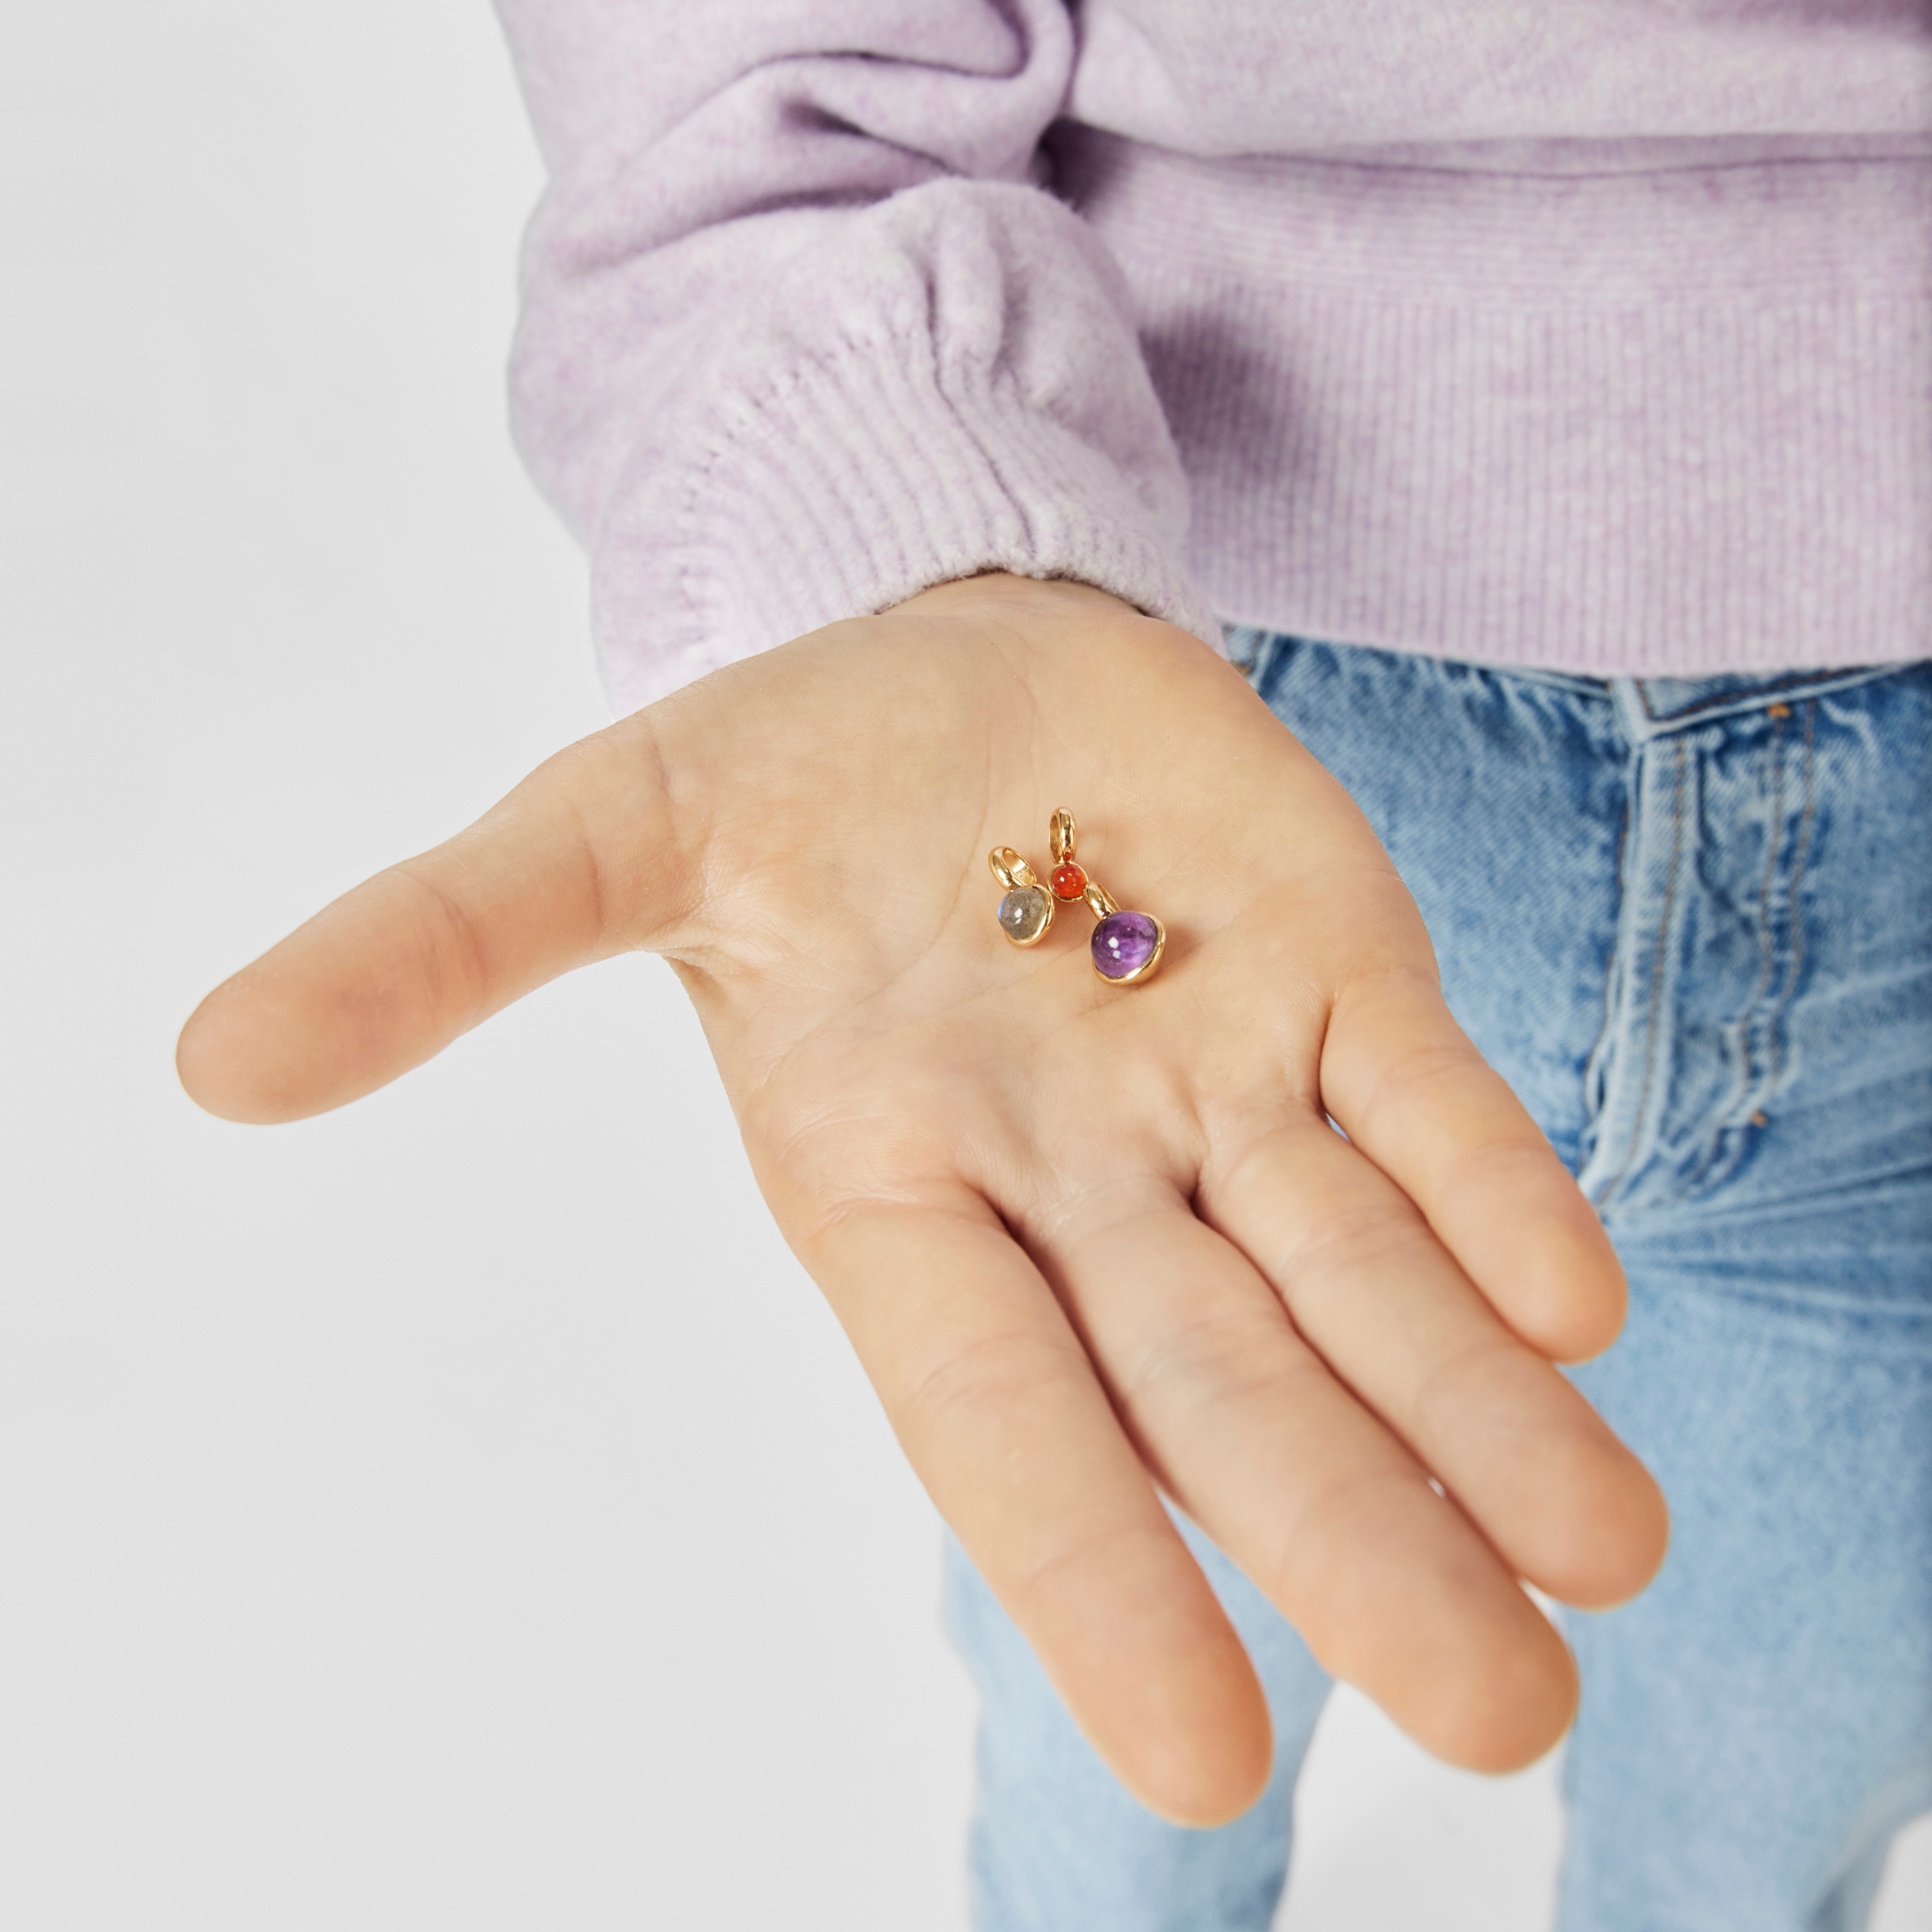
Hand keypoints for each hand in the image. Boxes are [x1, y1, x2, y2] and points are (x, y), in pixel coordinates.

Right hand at [178, 574, 1666, 1823]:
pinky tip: (1574, 1304)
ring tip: (1600, 1558)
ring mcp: (1223, 1081)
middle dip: (1354, 1535)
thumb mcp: (601, 833)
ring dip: (1479, 1410)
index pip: (995, 1416)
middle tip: (1500, 1717)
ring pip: (1360, 1274)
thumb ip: (447, 947)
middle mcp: (1076, 1177)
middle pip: (1222, 1381)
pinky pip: (1427, 1106)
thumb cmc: (775, 778)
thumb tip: (219, 1056)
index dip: (1088, 1573)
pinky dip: (1498, 1196)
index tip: (1200, 1763)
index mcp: (894, 1187)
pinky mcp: (1336, 973)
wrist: (946, 648)